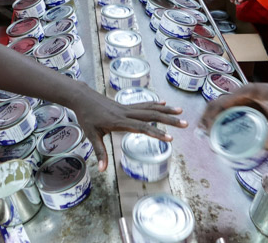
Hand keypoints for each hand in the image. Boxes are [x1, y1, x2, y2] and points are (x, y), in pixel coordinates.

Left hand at [71, 90, 186, 170]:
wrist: (82, 98)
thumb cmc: (86, 117)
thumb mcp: (91, 135)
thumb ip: (100, 152)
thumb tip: (102, 170)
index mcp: (119, 122)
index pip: (141, 128)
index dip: (156, 133)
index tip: (170, 138)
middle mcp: (126, 113)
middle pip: (151, 116)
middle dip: (169, 120)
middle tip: (185, 123)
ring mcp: (127, 108)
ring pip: (150, 108)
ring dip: (166, 110)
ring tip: (180, 111)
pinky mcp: (126, 105)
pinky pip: (144, 104)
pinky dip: (155, 104)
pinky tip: (164, 103)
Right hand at [200, 81, 267, 149]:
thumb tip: (266, 148)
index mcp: (245, 92)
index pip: (220, 103)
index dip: (211, 117)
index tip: (207, 131)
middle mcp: (240, 93)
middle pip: (216, 104)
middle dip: (206, 118)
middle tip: (203, 136)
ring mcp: (242, 97)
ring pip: (220, 106)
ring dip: (211, 118)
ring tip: (207, 135)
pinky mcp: (246, 102)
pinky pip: (228, 109)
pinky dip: (220, 119)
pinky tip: (220, 131)